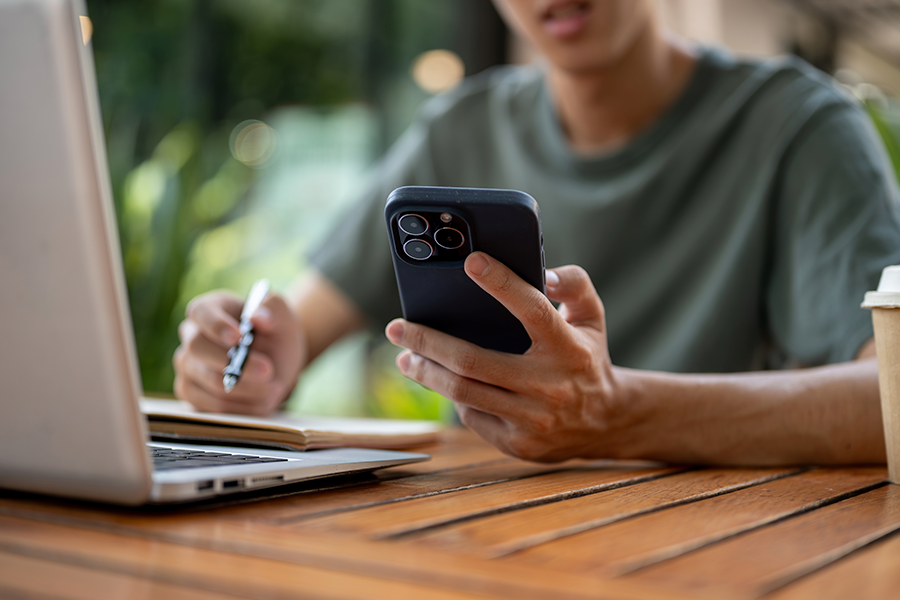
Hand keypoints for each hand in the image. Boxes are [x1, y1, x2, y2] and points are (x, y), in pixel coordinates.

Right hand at [173, 290, 306, 415]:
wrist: (276, 362)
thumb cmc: (275, 334)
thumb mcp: (283, 316)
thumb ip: (273, 308)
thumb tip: (257, 316)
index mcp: (210, 308)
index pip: (200, 312)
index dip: (216, 325)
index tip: (239, 338)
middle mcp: (191, 334)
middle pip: (198, 348)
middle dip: (236, 363)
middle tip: (268, 371)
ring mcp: (187, 364)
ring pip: (209, 380)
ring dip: (246, 388)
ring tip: (274, 388)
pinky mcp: (190, 391)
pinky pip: (210, 405)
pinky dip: (241, 407)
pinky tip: (262, 402)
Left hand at [385, 252, 629, 461]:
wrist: (607, 422)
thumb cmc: (587, 357)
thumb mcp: (591, 317)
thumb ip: (575, 284)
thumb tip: (545, 272)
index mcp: (570, 348)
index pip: (533, 310)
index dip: (502, 284)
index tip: (471, 261)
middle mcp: (551, 386)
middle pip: (474, 360)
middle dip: (427, 341)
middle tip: (397, 326)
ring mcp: (534, 420)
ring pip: (463, 392)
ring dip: (425, 372)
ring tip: (405, 355)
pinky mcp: (519, 444)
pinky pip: (472, 415)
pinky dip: (453, 396)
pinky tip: (442, 381)